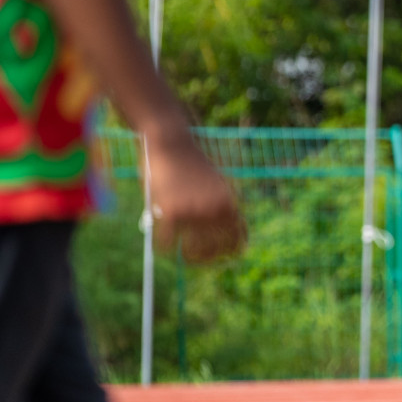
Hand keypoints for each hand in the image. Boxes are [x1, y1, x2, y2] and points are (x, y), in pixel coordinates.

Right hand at [146, 132, 244, 263]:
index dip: (229, 253)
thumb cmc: (193, 166)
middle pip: (215, 250)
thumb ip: (218, 210)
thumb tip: (218, 241)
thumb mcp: (215, 186)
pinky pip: (168, 242)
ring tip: (183, 254)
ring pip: (192, 250)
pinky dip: (164, 245)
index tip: (220, 258)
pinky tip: (163, 243)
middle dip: (205, 258)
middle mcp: (215, 210)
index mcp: (230, 204)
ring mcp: (194, 211)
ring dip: (187, 256)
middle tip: (195, 259)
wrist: (173, 143)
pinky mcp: (171, 211)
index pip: (237, 241)